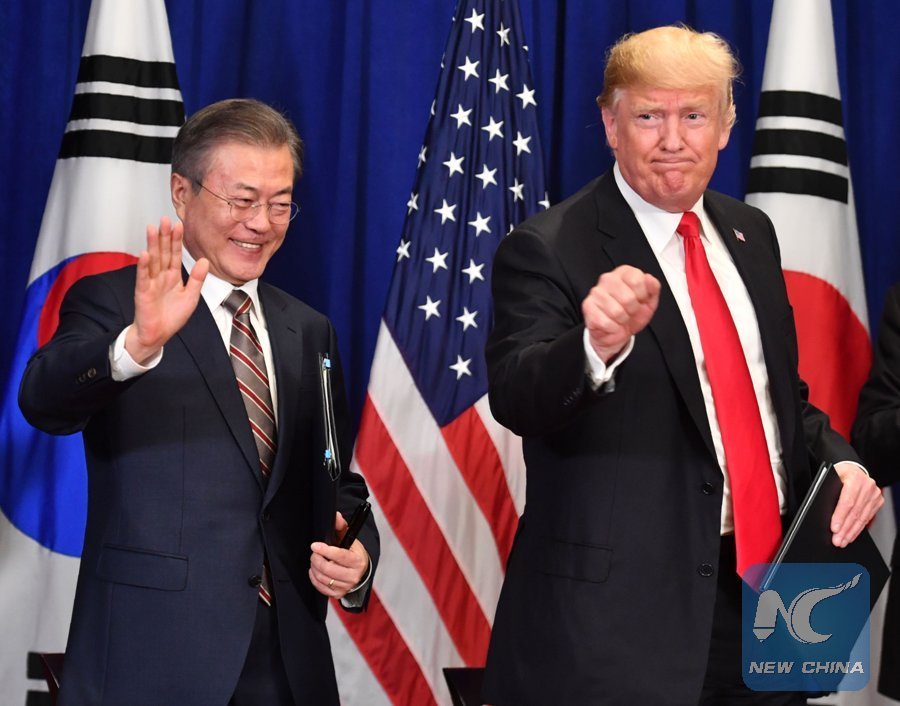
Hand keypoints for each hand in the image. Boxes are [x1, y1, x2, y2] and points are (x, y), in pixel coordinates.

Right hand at [125, 218, 208, 363]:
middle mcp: (161, 276)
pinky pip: (143, 277)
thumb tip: (205, 260)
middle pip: (163, 252)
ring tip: (152, 228)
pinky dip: (143, 266)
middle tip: (164, 219)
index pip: (175, 254)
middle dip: (164, 236)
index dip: (177, 240)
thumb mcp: (191, 296)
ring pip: (152, 260)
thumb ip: (198, 279)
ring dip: (152, 244)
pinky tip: (145, 254)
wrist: (158, 335)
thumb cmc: (172, 317)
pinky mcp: (143, 292)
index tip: (178, 224)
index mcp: (173, 276)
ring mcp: (151, 282)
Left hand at [309, 512, 368, 598]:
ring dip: (314, 568)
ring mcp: (346, 586)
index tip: (315, 545)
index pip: (340, 556)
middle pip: (328, 569)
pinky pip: (321, 588)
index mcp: (357, 560)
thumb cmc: (353, 552)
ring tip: (315, 560)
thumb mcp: (350, 538)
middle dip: (317, 559)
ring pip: (323, 578)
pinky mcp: (338, 594)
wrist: (360, 570)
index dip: (326, 551)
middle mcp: (353, 576)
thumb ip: (341, 526)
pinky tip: (315, 571)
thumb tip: (336, 515)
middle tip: (314, 553)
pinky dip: (314, 578)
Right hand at [582, 265, 660, 362]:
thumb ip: (653, 288)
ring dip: (622, 320)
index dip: (642, 295)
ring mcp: (596, 292)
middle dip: (632, 310)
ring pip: (616, 312)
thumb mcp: (649, 302)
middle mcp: (607, 279)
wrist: (616, 332)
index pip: (637, 280)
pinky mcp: (588, 306)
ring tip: (620, 317)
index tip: (640, 300)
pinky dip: (613, 327)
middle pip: (628, 298)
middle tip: (629, 311)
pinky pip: (606, 322)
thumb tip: (649, 279)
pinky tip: (611, 323)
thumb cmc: (631, 315)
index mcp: (623, 273)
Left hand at [830, 461, 884, 546]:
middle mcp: (867, 485)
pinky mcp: (877, 500)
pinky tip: (851, 535)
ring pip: (862, 517)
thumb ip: (827, 491)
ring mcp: (874, 494)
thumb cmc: (838, 474)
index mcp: (854, 478)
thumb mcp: (829, 477)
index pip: (847, 501)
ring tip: (843, 541)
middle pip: (855, 512)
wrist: (853, 468)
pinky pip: (867, 517)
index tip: (834, 529)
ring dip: (851, 531)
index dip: (840, 517)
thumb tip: (822, 511)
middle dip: (845, 529)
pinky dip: (858, 528)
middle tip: (837, 540)